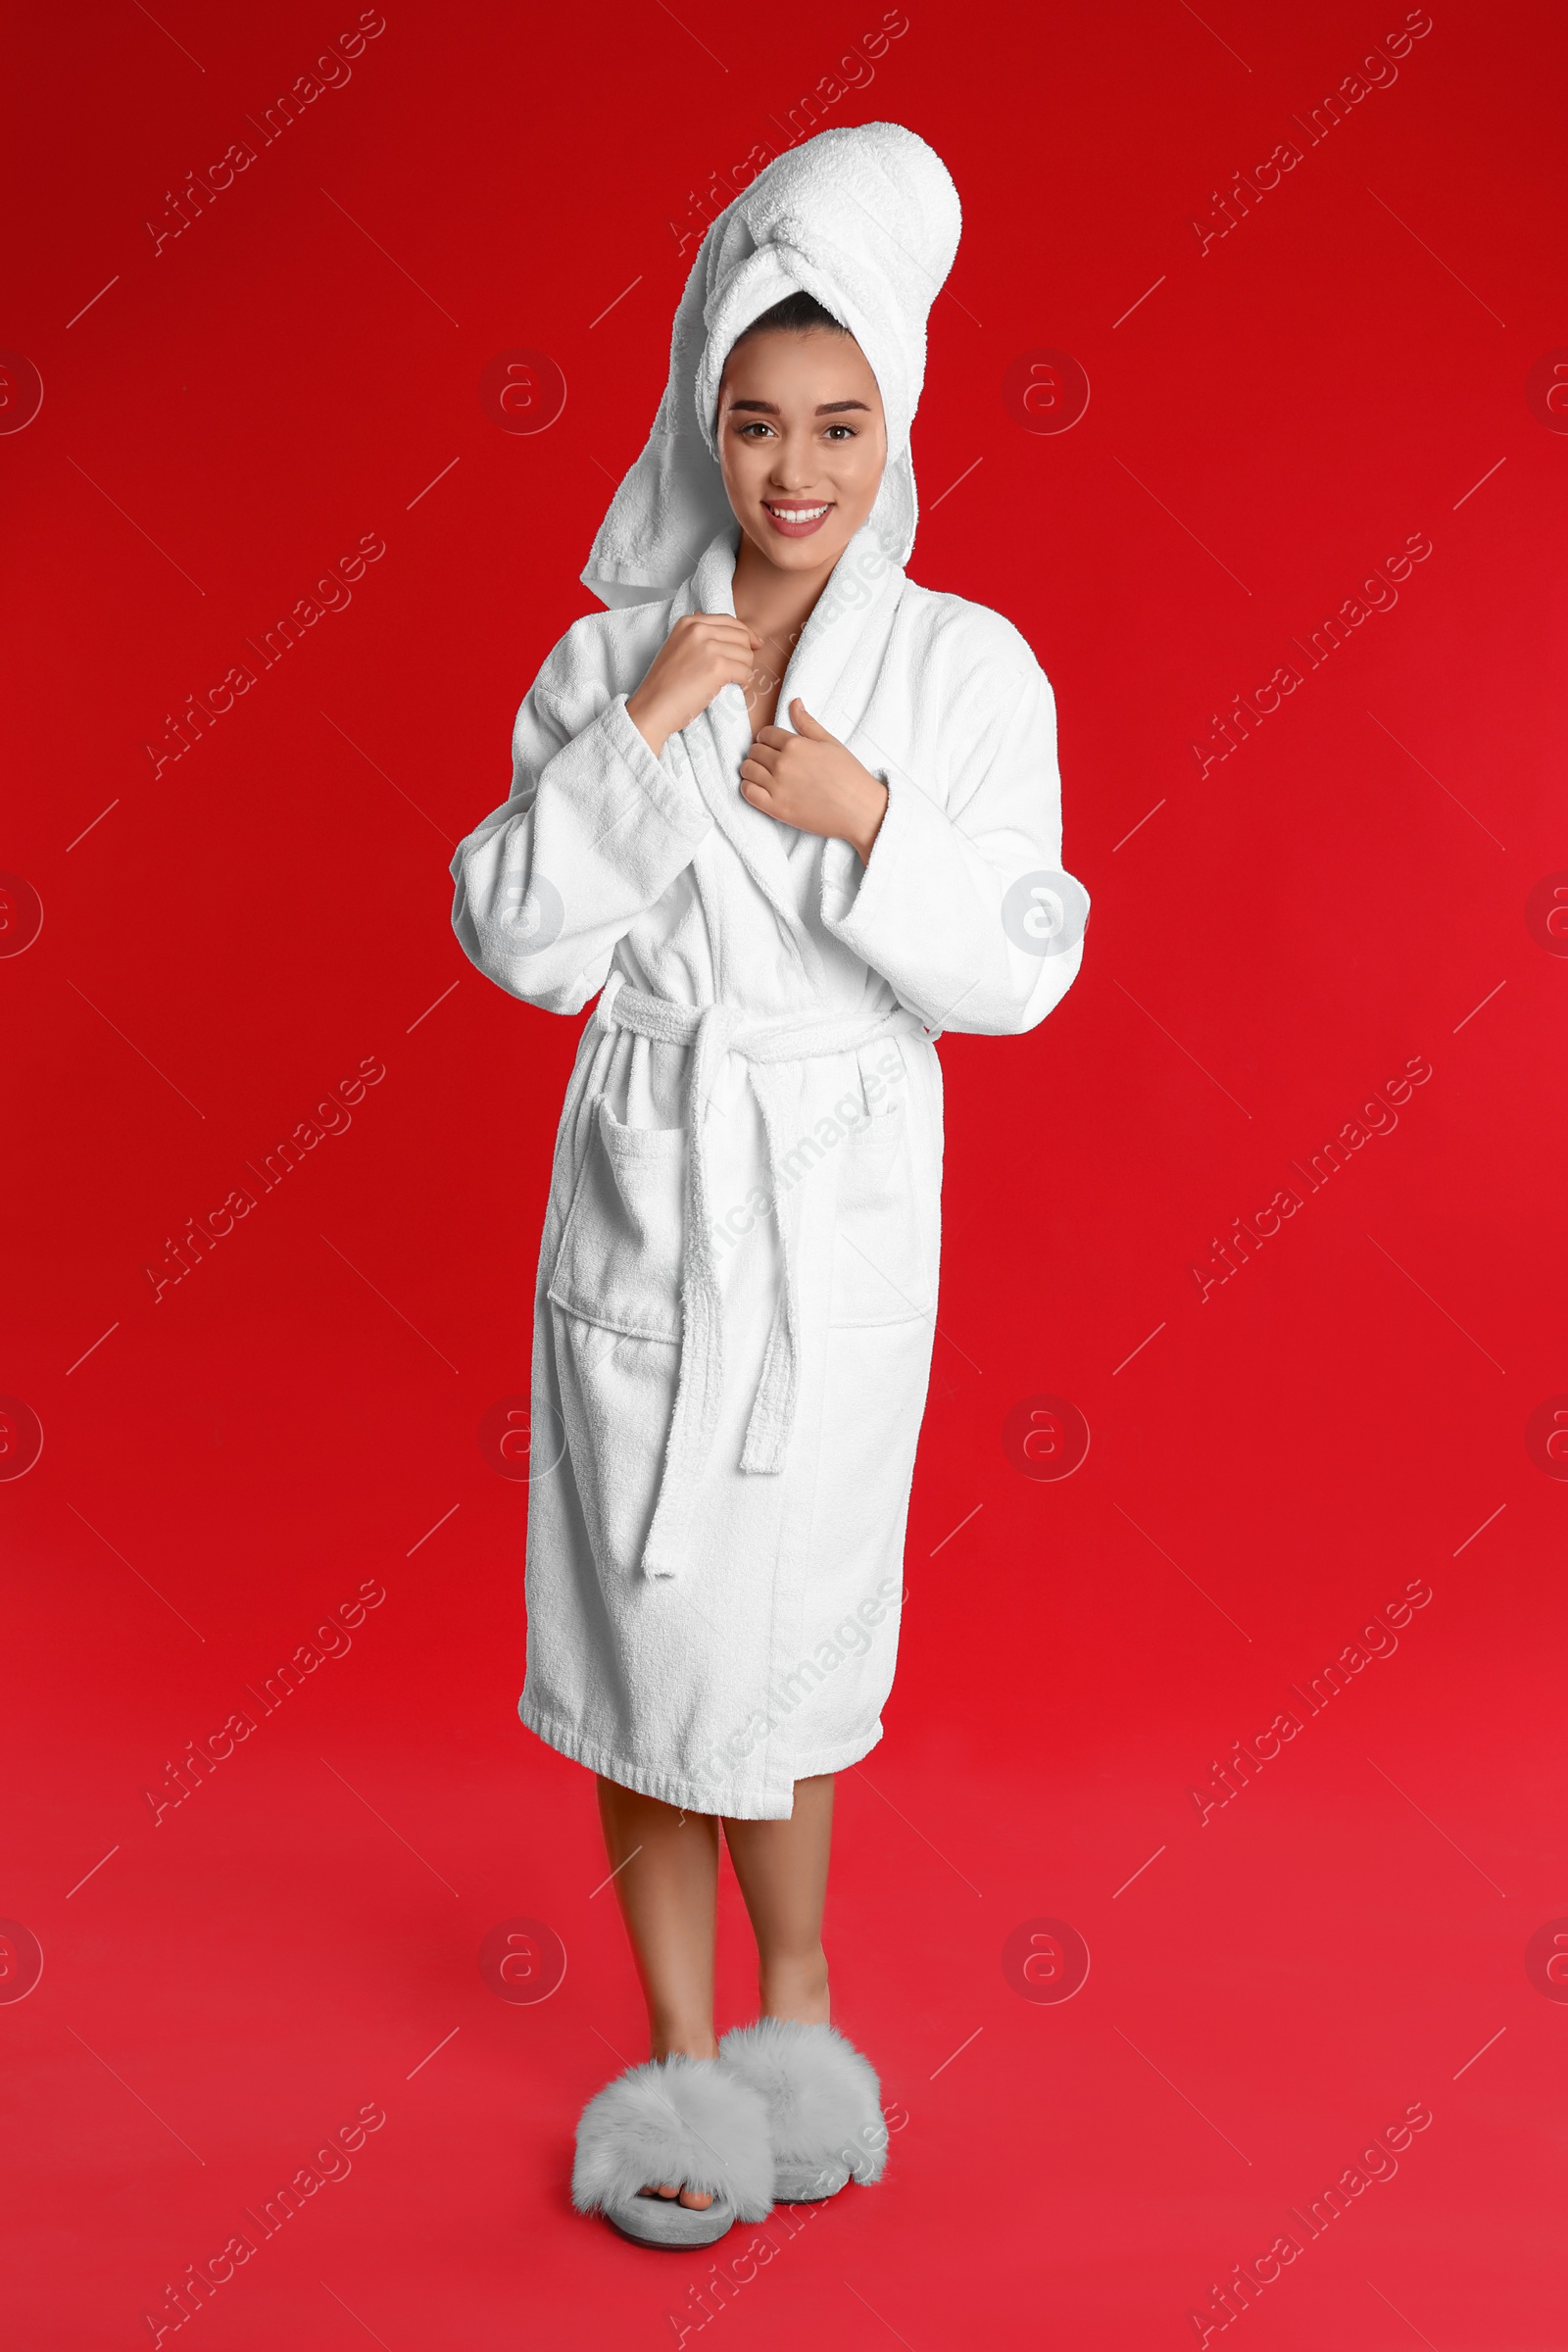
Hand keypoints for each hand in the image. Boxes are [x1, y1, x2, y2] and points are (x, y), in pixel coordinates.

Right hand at [626, 612, 761, 755]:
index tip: (755, 645)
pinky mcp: (717, 667)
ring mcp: (708, 647)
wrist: (653, 707)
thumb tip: (728, 628)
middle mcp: (699, 629)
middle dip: (745, 655)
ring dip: (745, 672)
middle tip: (738, 672)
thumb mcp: (678, 647)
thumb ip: (699, 635)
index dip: (746, 634)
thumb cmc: (665, 684)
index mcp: (689, 622)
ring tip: (732, 683)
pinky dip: (745, 684)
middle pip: (741, 637)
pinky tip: (735, 690)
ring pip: (746, 655)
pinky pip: (746, 673)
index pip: (729, 621)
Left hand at [739, 700, 889, 863]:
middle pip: (754, 751)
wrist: (860, 810)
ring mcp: (777, 786)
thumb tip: (794, 702)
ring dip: (752, 769)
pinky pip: (747, 792)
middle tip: (771, 761)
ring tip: (764, 774)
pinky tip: (761, 788)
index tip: (774, 746)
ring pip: (747, 770)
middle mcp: (782, 763)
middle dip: (760, 753)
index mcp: (795, 744)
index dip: (768, 738)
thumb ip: (807, 723)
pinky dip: (749, 788)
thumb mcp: (831, 743)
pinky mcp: (775, 808)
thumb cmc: (849, 775)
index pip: (765, 734)